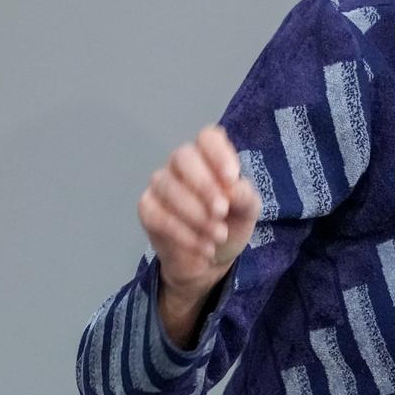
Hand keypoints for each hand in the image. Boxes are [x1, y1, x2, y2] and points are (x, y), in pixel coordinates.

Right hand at [137, 124, 260, 303]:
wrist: (212, 256)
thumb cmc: (231, 222)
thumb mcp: (247, 211)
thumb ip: (245, 196)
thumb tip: (232, 189)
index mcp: (209, 156)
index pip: (208, 137)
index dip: (218, 154)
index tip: (232, 178)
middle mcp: (182, 163)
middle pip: (183, 156)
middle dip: (204, 185)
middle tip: (222, 211)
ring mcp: (161, 183)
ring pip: (169, 187)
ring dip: (196, 214)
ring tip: (219, 236)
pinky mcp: (147, 208)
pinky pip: (158, 215)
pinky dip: (184, 234)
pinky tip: (205, 247)